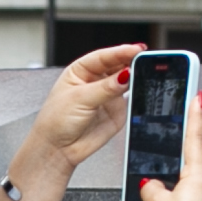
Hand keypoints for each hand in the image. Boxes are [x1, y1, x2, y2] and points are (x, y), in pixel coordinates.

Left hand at [29, 43, 137, 169]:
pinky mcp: (116, 110)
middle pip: (118, 65)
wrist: (58, 150)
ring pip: (127, 80)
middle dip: (131, 62)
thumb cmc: (56, 121)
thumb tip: (125, 75)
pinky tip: (143, 90)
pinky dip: (139, 94)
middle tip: (145, 60)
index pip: (104, 56)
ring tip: (145, 74)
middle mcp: (95, 80)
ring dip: (137, 77)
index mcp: (80, 71)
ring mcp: (107, 95)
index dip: (121, 51)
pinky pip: (132, 99)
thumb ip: (105, 87)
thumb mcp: (79, 99)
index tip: (136, 50)